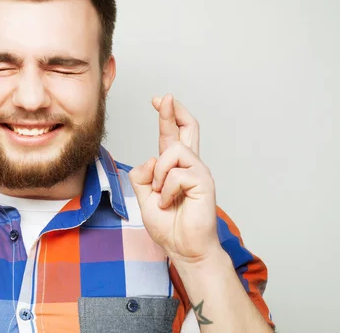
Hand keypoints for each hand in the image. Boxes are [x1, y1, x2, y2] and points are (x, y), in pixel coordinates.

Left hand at [129, 94, 219, 263]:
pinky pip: (175, 174)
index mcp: (175, 168)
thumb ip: (142, 175)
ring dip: (159, 174)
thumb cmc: (168, 225)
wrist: (183, 248)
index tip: (159, 100)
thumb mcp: (144, 196)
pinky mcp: (204, 182)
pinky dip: (166, 190)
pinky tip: (170, 203)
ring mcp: (199, 172)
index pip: (172, 136)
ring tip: (162, 195)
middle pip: (187, 129)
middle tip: (165, 97)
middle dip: (174, 111)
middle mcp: (190, 166)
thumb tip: (150, 159)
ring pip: (172, 152)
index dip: (166, 117)